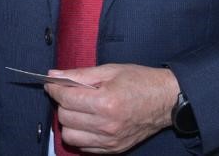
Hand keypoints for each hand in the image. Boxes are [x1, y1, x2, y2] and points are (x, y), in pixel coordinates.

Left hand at [45, 64, 179, 152]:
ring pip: (70, 136)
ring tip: (79, 109)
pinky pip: (83, 147)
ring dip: (69, 121)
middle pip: (65, 117)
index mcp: (106, 101)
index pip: (66, 99)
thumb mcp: (110, 70)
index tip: (54, 83)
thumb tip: (53, 75)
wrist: (166, 101)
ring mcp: (110, 140)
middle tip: (71, 94)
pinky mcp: (113, 149)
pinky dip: (80, 134)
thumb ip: (79, 74)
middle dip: (62, 103)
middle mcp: (107, 125)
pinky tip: (89, 121)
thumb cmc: (139, 81)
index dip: (55, 89)